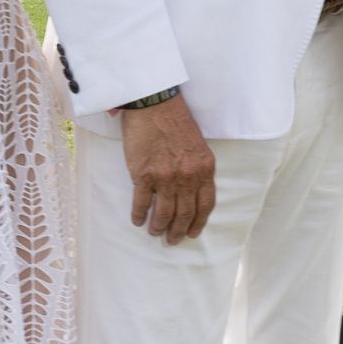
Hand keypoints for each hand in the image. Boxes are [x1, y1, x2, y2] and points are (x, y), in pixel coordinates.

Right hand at [122, 94, 217, 243]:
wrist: (153, 103)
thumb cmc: (175, 120)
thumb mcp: (198, 145)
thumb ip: (198, 168)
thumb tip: (192, 191)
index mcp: (204, 168)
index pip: (205, 205)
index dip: (198, 222)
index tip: (192, 232)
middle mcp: (187, 176)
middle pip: (184, 214)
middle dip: (178, 231)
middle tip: (172, 240)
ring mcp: (165, 177)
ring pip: (163, 213)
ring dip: (158, 226)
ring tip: (155, 232)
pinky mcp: (143, 174)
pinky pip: (141, 203)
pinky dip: (139, 214)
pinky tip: (137, 220)